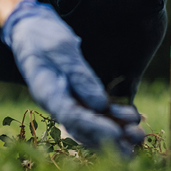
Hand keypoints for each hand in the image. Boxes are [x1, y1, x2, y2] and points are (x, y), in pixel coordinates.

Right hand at [1, 0, 144, 153]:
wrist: (30, 28)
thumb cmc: (43, 36)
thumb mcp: (61, 49)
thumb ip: (80, 75)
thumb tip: (100, 104)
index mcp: (47, 92)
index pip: (72, 116)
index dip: (95, 127)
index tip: (117, 134)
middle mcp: (57, 102)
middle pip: (84, 128)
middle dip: (110, 138)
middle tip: (136, 142)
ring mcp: (66, 99)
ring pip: (91, 123)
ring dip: (115, 130)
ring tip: (139, 135)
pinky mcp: (76, 94)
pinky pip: (94, 112)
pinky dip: (113, 117)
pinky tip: (132, 118)